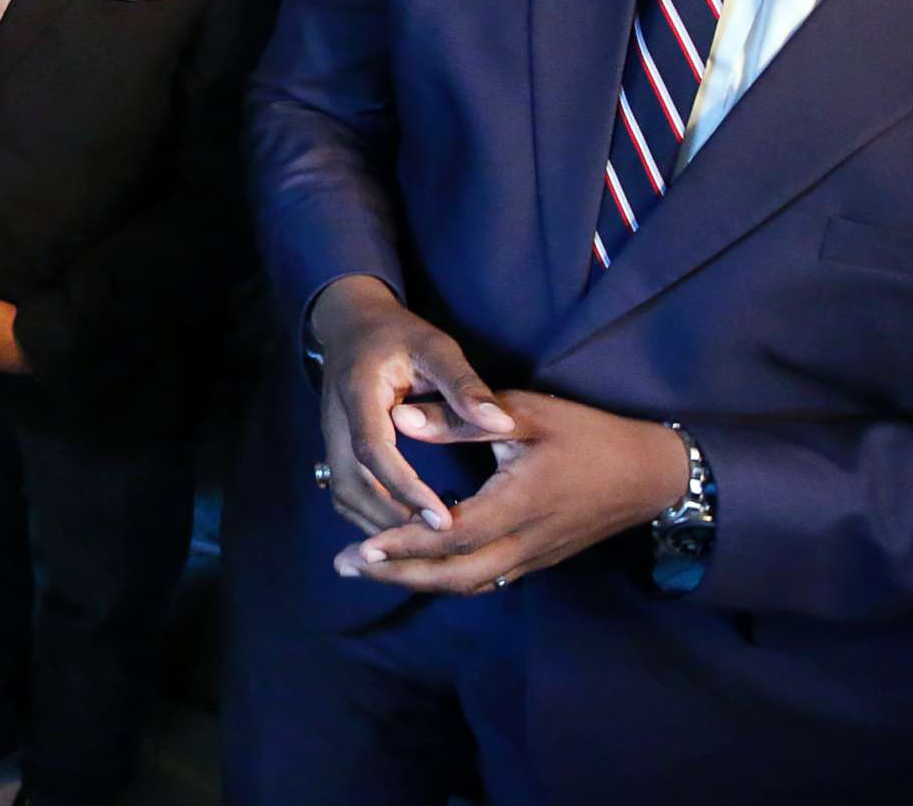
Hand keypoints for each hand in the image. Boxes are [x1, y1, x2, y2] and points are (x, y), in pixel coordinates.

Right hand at [311, 275, 515, 534]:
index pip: (373, 450)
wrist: (351, 326)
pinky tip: (406, 525)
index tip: (443, 518)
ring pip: (344, 494)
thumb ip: (465, 385)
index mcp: (358, 392)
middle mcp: (336, 421)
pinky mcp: (335, 449)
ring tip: (426, 542)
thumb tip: (502, 423)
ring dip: (379, 524)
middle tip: (440, 543)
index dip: (405, 487)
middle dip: (392, 519)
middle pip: (352, 484)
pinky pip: (345, 492)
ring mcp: (330, 437)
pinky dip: (371, 516)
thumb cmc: (398, 334)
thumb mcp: (435, 347)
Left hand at [336, 390, 687, 593]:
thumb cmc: (589, 435)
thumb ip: (464, 417)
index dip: (405, 545)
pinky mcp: (539, 559)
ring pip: (470, 583)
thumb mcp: (528, 413)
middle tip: (346, 566)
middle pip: (455, 575)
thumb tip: (400, 417)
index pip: (452, 535)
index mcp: (520, 503)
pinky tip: (419, 567)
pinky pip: (488, 579)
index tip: (362, 549)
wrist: (650, 475)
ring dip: (419, 579)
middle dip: (398, 574)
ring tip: (371, 569)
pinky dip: (449, 577)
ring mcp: (534, 556)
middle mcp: (525, 541)